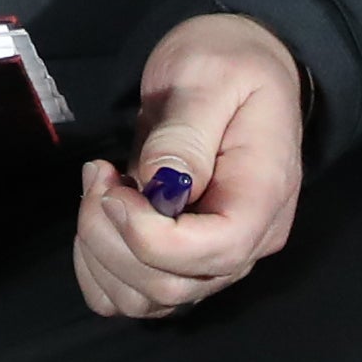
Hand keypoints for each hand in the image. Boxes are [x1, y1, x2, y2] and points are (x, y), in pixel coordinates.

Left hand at [70, 15, 304, 320]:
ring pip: (147, 300)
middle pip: (173, 285)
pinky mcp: (183, 257)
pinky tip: (98, 216)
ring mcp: (214, 257)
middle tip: (98, 175)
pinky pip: (134, 296)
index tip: (113, 186)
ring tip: (99, 187)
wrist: (238, 64)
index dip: (150, 237)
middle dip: (112, 238)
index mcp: (263, 196)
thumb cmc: (229, 61)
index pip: (214, 253)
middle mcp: (247, 241)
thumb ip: (185, 134)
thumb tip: (159, 188)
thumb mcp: (210, 75)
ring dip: (101, 253)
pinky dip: (99, 270)